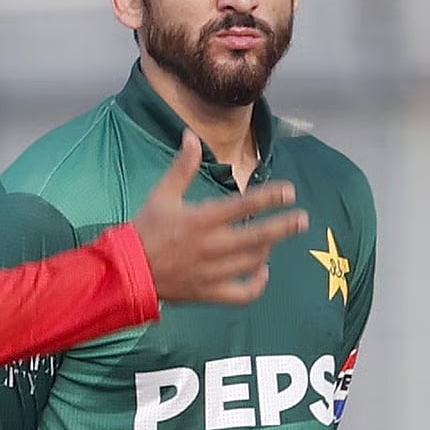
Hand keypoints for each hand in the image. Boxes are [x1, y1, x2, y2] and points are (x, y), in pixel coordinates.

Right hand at [132, 130, 308, 304]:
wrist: (127, 270)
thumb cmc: (145, 229)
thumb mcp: (162, 195)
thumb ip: (182, 167)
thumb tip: (191, 136)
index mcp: (201, 220)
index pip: (243, 206)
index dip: (270, 197)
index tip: (290, 191)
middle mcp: (211, 246)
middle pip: (259, 237)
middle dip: (284, 226)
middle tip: (303, 219)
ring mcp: (212, 272)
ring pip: (253, 261)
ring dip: (268, 248)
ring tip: (274, 238)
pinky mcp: (210, 293)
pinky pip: (243, 294)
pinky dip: (257, 285)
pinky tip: (263, 273)